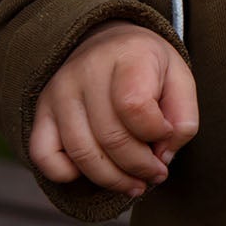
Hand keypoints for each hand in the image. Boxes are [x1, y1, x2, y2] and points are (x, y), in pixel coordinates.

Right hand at [29, 20, 198, 198]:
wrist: (107, 41)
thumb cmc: (149, 66)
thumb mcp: (181, 79)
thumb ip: (183, 117)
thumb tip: (163, 156)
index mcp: (128, 55)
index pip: (134, 106)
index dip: (156, 132)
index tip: (167, 135)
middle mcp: (86, 71)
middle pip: (110, 137)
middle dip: (139, 167)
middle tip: (156, 175)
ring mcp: (58, 92)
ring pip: (81, 152)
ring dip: (112, 179)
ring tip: (134, 184)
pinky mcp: (41, 112)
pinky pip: (43, 155)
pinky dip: (67, 174)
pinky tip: (93, 172)